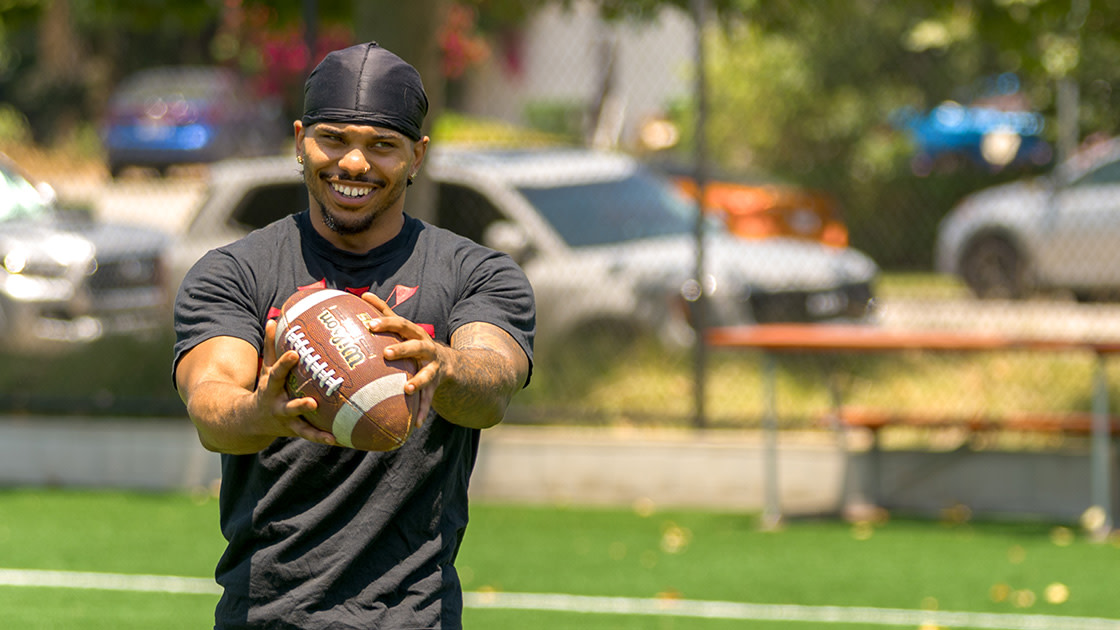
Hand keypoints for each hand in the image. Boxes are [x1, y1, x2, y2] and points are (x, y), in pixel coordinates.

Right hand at [260, 319, 336, 444]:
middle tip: (313, 402)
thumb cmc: (266, 388)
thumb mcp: (266, 369)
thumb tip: (274, 320)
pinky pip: (312, 436)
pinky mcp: (296, 431)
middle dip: (300, 405)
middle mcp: (279, 407)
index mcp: (271, 388)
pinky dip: (325, 438)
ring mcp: (288, 422)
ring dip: (316, 433)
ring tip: (331, 435)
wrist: (248, 421)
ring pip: (302, 429)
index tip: (295, 353)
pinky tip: (340, 439)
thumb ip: (271, 347)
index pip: (277, 373)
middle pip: (290, 407)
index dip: (285, 363)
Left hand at [360, 292, 438, 425]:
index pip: (400, 324)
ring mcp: (433, 367)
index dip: (386, 323)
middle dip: (403, 349)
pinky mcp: (436, 385)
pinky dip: (422, 411)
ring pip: (427, 374)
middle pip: (416, 346)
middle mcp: (426, 348)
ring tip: (407, 389)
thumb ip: (384, 312)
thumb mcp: (404, 329)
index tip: (369, 324)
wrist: (450, 364)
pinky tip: (414, 425)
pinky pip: (429, 400)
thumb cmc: (415, 343)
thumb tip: (362, 294)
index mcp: (415, 333)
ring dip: (418, 381)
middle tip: (386, 353)